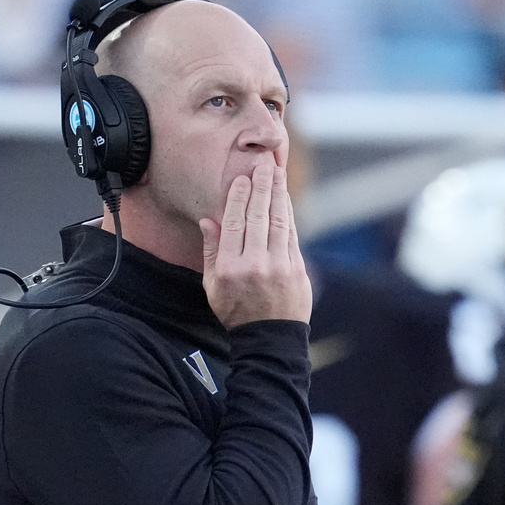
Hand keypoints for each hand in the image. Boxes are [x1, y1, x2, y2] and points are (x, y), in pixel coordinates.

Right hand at [200, 164, 312, 328]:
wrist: (268, 338)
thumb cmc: (236, 311)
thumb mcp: (213, 286)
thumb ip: (211, 252)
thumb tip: (208, 221)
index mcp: (229, 269)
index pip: (233, 224)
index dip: (238, 198)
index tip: (242, 179)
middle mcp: (254, 265)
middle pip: (257, 218)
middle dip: (261, 188)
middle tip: (263, 166)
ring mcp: (278, 267)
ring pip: (278, 222)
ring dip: (278, 195)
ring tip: (277, 174)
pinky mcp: (296, 270)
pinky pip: (291, 235)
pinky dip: (288, 214)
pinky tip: (285, 199)